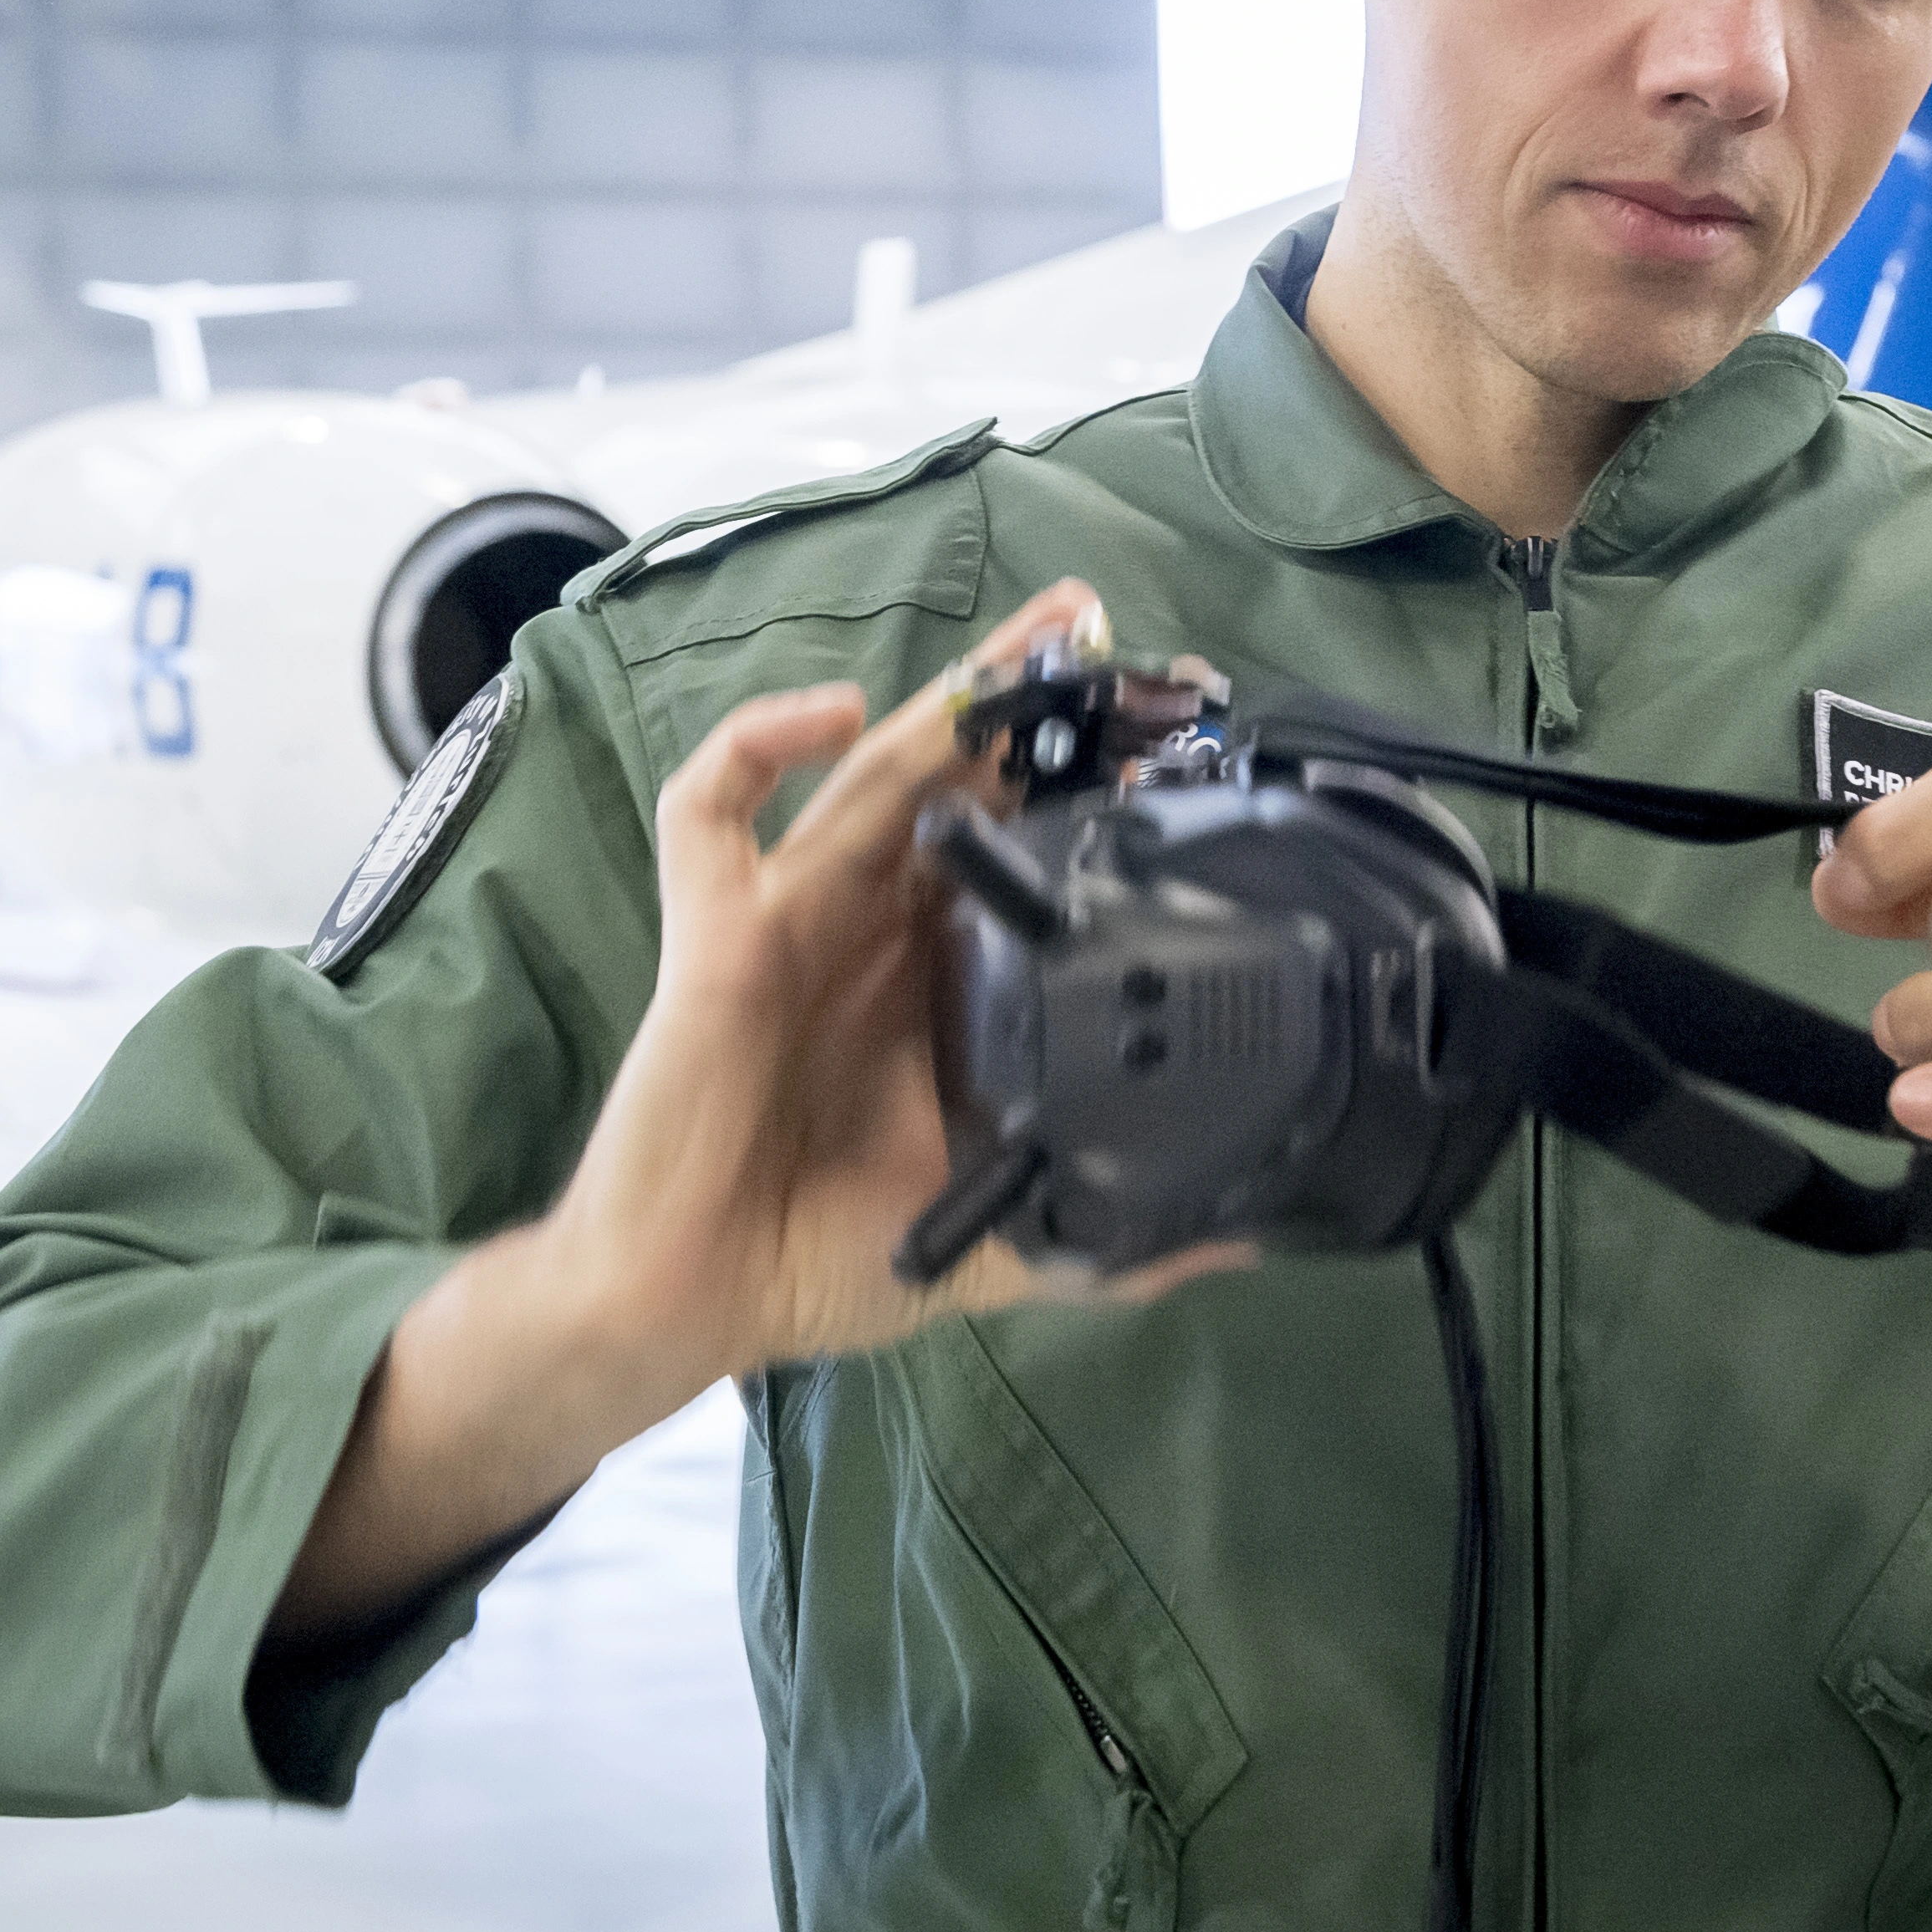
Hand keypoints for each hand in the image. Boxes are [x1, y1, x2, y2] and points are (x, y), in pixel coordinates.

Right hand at [530, 576, 1225, 1407]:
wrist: (690, 1302)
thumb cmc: (823, 1259)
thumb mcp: (1002, 1244)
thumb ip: (1113, 1238)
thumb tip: (1242, 1248)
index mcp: (933, 981)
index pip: (1013, 848)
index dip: (1075, 791)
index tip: (1162, 748)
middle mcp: (870, 927)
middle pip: (954, 782)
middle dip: (1023, 700)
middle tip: (1101, 629)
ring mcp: (790, 917)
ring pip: (867, 771)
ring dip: (943, 697)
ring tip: (1033, 636)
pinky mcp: (715, 931)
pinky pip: (711, 811)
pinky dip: (760, 744)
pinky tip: (836, 715)